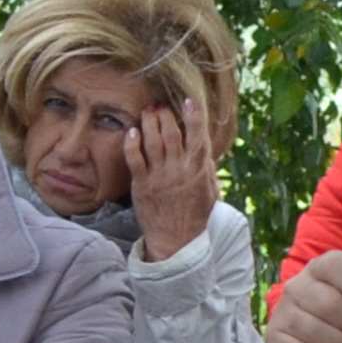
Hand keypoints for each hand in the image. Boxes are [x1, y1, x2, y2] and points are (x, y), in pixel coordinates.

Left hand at [128, 98, 219, 262]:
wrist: (177, 240)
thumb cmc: (195, 215)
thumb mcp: (210, 191)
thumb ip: (206, 169)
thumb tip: (204, 150)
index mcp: (198, 169)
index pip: (198, 137)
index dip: (194, 116)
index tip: (189, 101)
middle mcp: (179, 169)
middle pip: (172, 134)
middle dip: (166, 115)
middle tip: (159, 105)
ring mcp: (160, 176)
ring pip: (153, 142)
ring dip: (149, 123)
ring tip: (147, 111)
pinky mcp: (142, 185)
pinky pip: (135, 159)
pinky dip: (132, 143)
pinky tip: (131, 132)